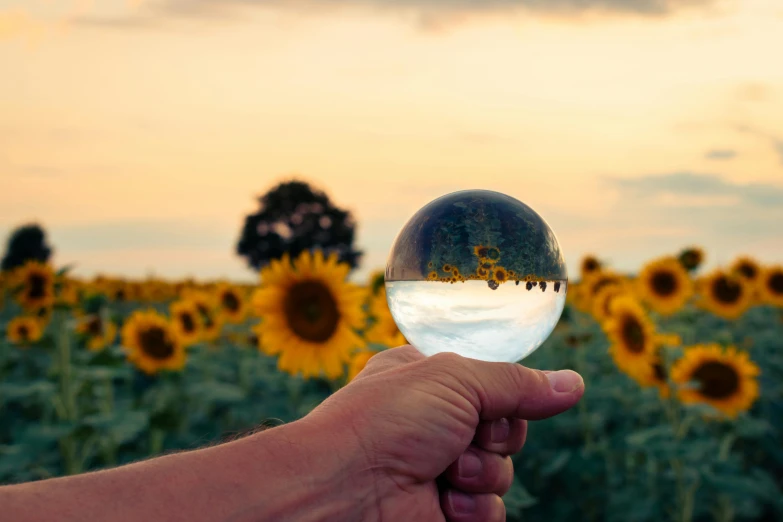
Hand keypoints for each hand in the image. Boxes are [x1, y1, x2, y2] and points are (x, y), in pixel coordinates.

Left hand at [303, 345, 584, 521]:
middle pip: (506, 431)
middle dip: (494, 437)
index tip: (492, 402)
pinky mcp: (444, 515)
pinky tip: (444, 504)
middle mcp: (434, 426)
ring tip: (447, 471)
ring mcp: (438, 472)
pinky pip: (491, 514)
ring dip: (483, 474)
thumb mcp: (457, 379)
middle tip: (464, 437)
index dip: (504, 397)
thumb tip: (575, 384)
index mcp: (429, 383)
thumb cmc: (388, 419)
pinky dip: (475, 510)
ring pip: (502, 474)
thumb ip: (519, 384)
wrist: (346, 489)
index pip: (494, 387)